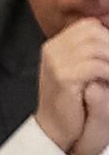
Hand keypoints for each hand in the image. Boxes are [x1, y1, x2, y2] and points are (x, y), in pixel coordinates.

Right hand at [39, 16, 108, 154]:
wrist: (54, 128)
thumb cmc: (72, 99)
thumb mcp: (79, 68)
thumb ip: (91, 50)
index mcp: (55, 45)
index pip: (89, 25)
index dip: (107, 35)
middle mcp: (52, 50)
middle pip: (94, 33)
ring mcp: (55, 63)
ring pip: (97, 48)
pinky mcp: (63, 78)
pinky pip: (95, 66)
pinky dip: (108, 72)